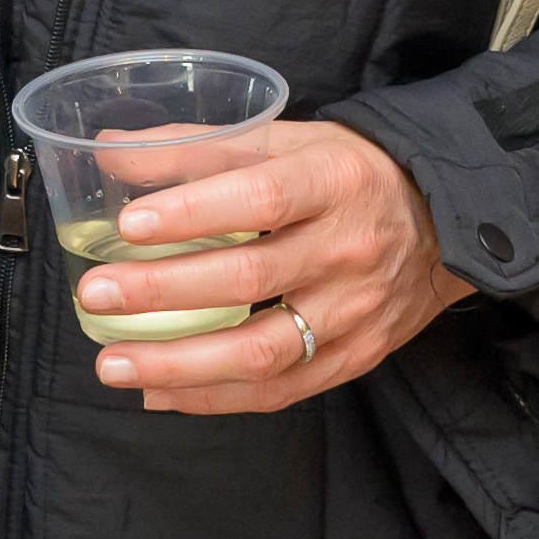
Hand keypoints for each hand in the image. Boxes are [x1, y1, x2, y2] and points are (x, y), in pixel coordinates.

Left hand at [82, 118, 470, 416]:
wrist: (443, 224)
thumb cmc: (347, 175)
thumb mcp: (288, 141)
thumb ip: (200, 148)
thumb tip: (110, 153)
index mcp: (334, 181)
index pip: (261, 199)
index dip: (194, 213)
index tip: (129, 226)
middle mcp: (349, 249)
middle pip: (252, 279)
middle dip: (164, 292)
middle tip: (95, 295)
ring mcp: (356, 313)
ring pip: (262, 352)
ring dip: (179, 364)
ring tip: (112, 362)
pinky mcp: (356, 358)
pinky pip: (279, 390)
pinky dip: (213, 396)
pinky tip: (158, 391)